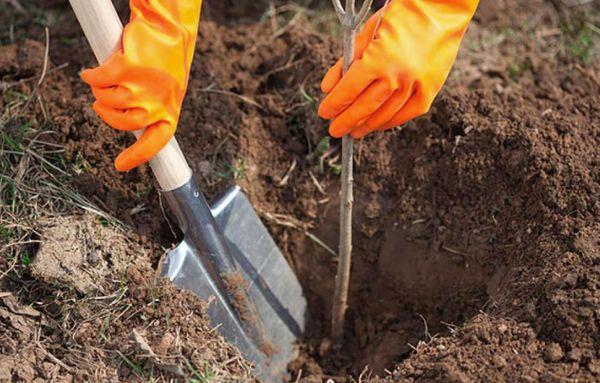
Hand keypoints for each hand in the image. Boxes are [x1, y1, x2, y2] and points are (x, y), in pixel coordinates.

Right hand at [81, 0, 201, 170]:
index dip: (137, 156)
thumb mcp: (166, 89)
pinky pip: (100, 80)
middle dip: (107, 114)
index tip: (120, 166)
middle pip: (123, 123)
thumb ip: (151, 107)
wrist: (166, 27)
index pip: (155, 143)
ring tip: (106, 78)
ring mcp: (143, 88)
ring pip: (108, 100)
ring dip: (100, 90)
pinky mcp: (128, 69)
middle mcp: (158, 104)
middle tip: (102, 102)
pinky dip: (92, 76)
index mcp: (170, 112)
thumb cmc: (165, 59)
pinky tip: (93, 71)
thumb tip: (129, 124)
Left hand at [319, 0, 478, 138]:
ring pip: (385, 114)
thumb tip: (328, 88)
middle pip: (365, 107)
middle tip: (335, 130)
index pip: (349, 90)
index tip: (324, 113)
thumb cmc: (401, 15)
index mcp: (378, 59)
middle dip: (346, 121)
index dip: (334, 104)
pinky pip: (407, 113)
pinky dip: (390, 121)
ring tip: (354, 131)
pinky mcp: (431, 89)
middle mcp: (398, 76)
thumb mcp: (367, 32)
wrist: (443, 9)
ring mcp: (416, 85)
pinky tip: (378, 125)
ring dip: (367, 125)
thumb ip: (346, 62)